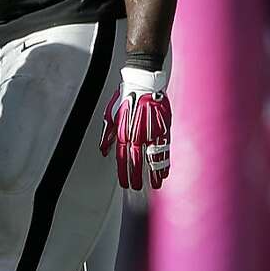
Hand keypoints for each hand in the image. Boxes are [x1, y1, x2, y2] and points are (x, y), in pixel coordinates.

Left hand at [100, 67, 171, 190]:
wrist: (144, 82)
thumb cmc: (125, 97)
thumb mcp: (110, 115)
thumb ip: (107, 135)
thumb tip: (103, 150)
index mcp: (123, 132)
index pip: (122, 159)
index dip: (123, 173)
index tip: (125, 184)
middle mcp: (138, 135)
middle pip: (137, 162)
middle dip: (137, 177)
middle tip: (137, 187)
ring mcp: (152, 132)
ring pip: (154, 158)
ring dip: (154, 174)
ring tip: (155, 185)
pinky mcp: (164, 128)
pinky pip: (166, 149)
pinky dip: (166, 161)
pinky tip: (165, 170)